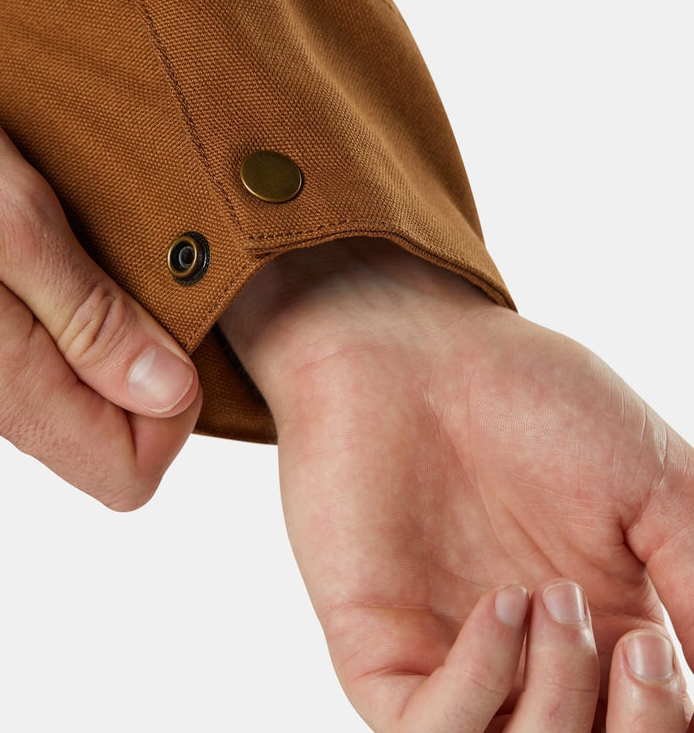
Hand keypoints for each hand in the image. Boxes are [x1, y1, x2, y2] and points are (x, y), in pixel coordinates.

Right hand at [0, 52, 200, 508]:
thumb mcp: (14, 218)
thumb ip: (93, 322)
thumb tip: (168, 392)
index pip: (122, 472)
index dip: (171, 416)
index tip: (171, 331)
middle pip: (84, 413)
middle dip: (102, 321)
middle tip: (70, 226)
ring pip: (35, 363)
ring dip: (45, 284)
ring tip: (9, 200)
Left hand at [219, 237, 693, 729]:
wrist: (413, 347)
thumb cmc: (533, 398)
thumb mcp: (655, 485)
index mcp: (608, 634)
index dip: (670, 722)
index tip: (659, 650)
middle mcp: (534, 663)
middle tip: (630, 642)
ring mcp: (455, 660)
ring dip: (557, 709)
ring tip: (550, 596)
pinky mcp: (380, 651)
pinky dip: (476, 690)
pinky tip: (500, 603)